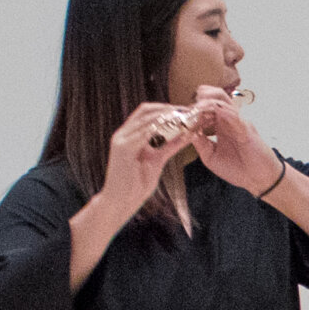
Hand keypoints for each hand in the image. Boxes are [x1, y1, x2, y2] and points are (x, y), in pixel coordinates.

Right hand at [94, 101, 194, 222]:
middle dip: (167, 108)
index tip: (183, 111)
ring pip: (146, 120)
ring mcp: (121, 140)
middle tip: (187, 111)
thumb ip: (168, 147)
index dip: (164, 108)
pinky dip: (162, 130)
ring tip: (185, 118)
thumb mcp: (157, 160)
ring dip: (167, 117)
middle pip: (145, 111)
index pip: (145, 113)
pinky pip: (144, 134)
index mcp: (129, 135)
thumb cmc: (137, 184)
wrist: (121, 201)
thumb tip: (185, 136)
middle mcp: (123, 134)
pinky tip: (177, 130)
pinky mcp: (123, 149)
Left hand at [184, 85, 282, 193]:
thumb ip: (200, 143)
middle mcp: (229, 120)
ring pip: (223, 99)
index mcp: (221, 126)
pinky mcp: (245, 127)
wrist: (260, 180)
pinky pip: (231, 113)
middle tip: (190, 107)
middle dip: (200, 96)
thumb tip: (187, 130)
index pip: (207, 107)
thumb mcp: (211, 157)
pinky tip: (207, 111)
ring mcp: (238, 122)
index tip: (182, 116)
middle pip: (215, 95)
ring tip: (196, 105)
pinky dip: (218, 110)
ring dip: (207, 99)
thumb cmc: (239, 170)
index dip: (193, 108)